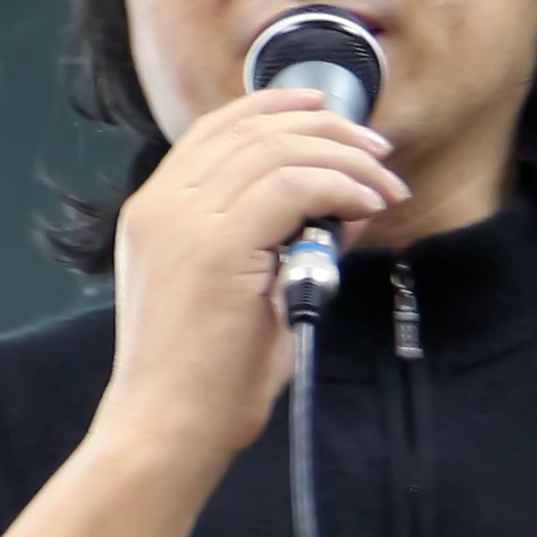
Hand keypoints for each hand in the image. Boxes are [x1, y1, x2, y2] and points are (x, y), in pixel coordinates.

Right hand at [95, 93, 404, 470]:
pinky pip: (293, 187)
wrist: (165, 430)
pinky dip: (339, 187)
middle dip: (326, 130)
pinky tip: (365, 206)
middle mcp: (161, 206)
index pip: (216, 130)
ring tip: (382, 183)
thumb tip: (345, 205)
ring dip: (344, 159)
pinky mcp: (215, 248)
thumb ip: (285, 244)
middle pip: (252, 129)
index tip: (325, 110)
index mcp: (153, 212)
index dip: (275, 106)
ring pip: (277, 151)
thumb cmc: (204, 379)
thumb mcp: (245, 294)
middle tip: (376, 151)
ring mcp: (183, 223)